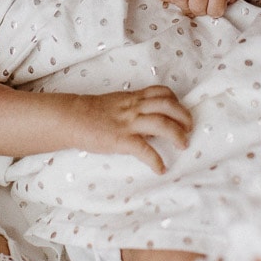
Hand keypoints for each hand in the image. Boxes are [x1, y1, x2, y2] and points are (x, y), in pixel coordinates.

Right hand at [69, 86, 191, 173]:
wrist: (71, 117)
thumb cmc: (90, 112)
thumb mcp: (116, 103)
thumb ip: (133, 107)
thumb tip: (149, 119)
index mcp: (133, 98)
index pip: (162, 92)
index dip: (177, 101)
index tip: (182, 113)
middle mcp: (134, 108)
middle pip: (168, 106)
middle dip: (184, 116)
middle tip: (189, 129)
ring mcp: (128, 123)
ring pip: (161, 124)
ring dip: (177, 135)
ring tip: (183, 145)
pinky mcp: (120, 139)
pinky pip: (144, 149)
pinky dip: (155, 160)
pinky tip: (160, 168)